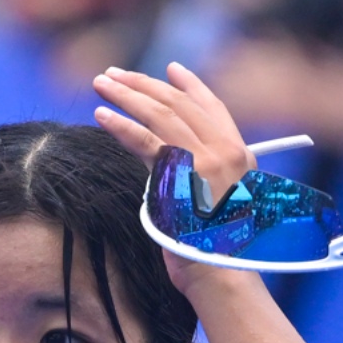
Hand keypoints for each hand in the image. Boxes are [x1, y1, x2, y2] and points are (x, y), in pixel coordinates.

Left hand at [93, 62, 262, 291]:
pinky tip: (101, 115)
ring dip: (126, 95)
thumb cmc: (217, 249)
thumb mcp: (221, 201)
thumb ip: (206, 174)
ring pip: (159, 114)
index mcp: (240, 154)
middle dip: (143, 84)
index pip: (214, 106)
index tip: (171, 68)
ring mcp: (203, 160)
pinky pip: (143, 141)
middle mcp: (225, 150)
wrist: (221, 273)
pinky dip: (120, 126)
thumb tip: (174, 161)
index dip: (190, 85)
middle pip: (178, 103)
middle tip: (115, 75)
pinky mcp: (178, 174)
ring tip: (102, 85)